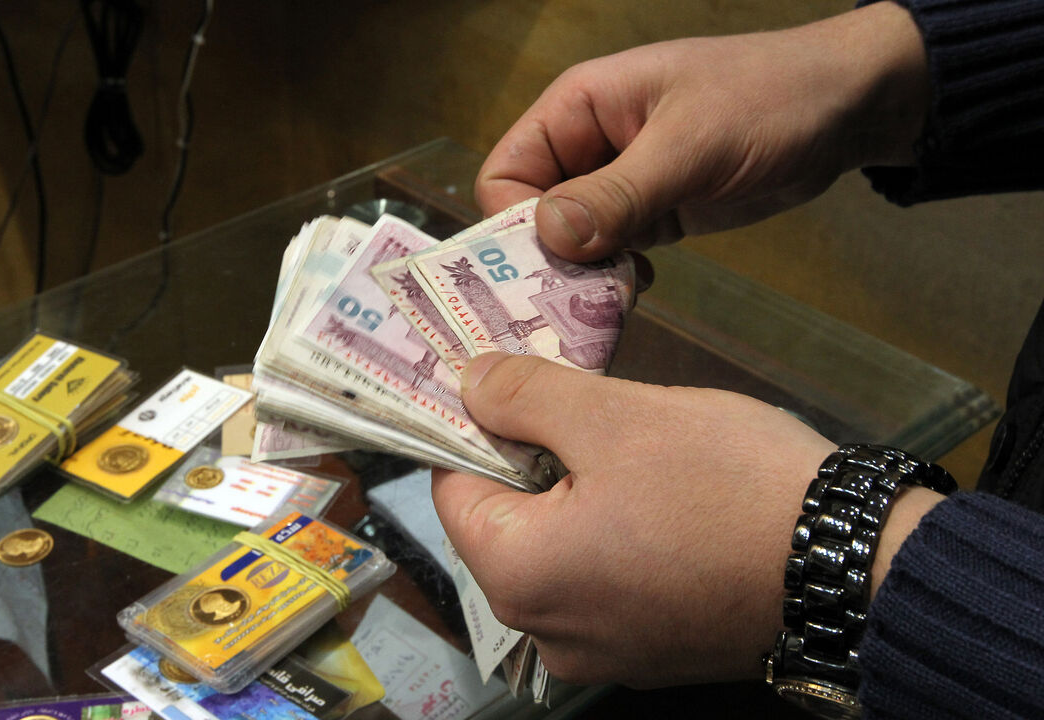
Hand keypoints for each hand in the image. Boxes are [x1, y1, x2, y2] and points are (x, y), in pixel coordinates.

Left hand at [432, 352, 836, 686]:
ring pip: (561, 549)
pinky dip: (621, 537)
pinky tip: (670, 502)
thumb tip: (468, 384)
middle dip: (538, 458)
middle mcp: (545, 632)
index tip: (514, 385)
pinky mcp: (653, 653)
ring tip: (640, 450)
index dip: (479, 426)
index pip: (454, 487)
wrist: (856, 569)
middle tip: (589, 406)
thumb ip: (525, 396)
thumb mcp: (615, 416)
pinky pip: (608, 581)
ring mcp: (603, 651)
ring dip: (583, 495)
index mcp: (516, 578)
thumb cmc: (725, 486)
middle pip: (507, 521)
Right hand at [475, 2, 928, 260]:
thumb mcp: (692, 144)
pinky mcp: (650, 214)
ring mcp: (618, 184)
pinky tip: (640, 289)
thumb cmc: (769, 100)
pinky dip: (613, 277)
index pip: (505, 174)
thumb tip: (549, 236)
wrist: (847, 106)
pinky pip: (607, 253)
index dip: (513, 224)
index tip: (546, 269)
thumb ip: (619, 192)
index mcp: (577, 109)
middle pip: (529, 215)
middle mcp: (585, 147)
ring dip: (580, 276)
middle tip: (574, 306)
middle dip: (545, 261)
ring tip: (610, 302)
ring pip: (568, 242)